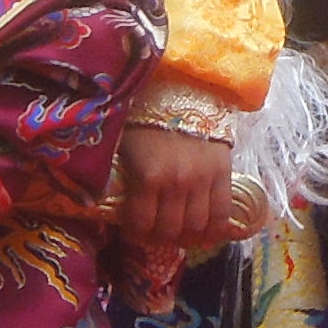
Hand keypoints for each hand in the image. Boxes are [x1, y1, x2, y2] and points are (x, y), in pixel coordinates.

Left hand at [113, 123, 234, 265]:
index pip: (141, 224)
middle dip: (160, 236)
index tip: (134, 231)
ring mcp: (203, 180)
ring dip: (186, 235)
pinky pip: (222, 214)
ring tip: (179, 230)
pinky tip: (205, 231)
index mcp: (148, 176)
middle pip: (170, 230)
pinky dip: (215, 229)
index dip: (136, 234)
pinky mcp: (223, 175)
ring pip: (197, 226)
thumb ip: (120, 176)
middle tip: (156, 232)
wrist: (184, 91)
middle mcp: (177, 183)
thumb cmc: (147, 119)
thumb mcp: (124, 146)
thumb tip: (103, 202)